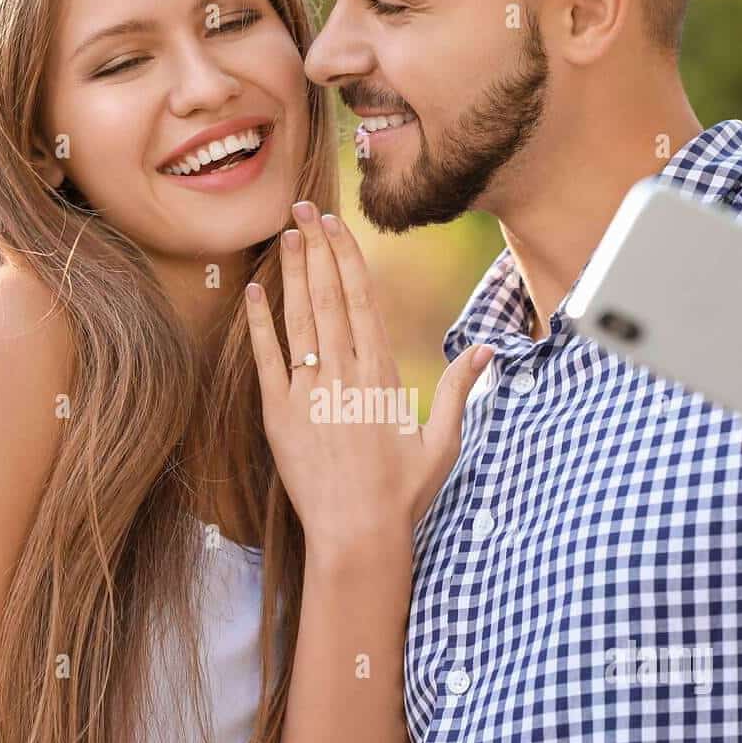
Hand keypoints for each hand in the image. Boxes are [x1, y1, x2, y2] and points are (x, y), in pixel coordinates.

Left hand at [243, 201, 493, 546]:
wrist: (358, 534)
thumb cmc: (403, 492)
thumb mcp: (442, 442)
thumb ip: (459, 390)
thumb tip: (487, 348)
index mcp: (382, 374)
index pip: (363, 300)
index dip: (347, 257)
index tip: (336, 224)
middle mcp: (345, 374)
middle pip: (328, 297)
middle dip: (316, 248)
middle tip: (303, 208)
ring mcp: (309, 392)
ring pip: (299, 319)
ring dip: (292, 274)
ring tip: (285, 235)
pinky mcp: (280, 415)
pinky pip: (267, 359)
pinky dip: (260, 324)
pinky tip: (254, 292)